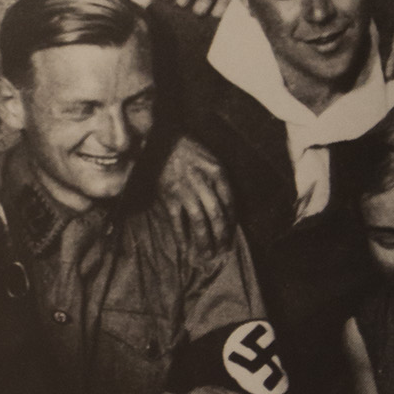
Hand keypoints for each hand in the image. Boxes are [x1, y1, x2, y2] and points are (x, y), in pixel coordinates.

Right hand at [156, 133, 231, 247]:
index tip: (232, 233)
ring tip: (208, 254)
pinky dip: (182, 237)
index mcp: (217, 172)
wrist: (162, 140)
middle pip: (217, 215)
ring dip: (205, 241)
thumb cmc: (188, 149)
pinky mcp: (169, 197)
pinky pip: (177, 222)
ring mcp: (185, 191)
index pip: (230, 201)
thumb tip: (225, 206)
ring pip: (199, 221)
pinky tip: (185, 249)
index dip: (232, 220)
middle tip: (224, 250)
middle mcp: (203, 182)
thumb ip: (218, 180)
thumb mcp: (210, 158)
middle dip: (222, 235)